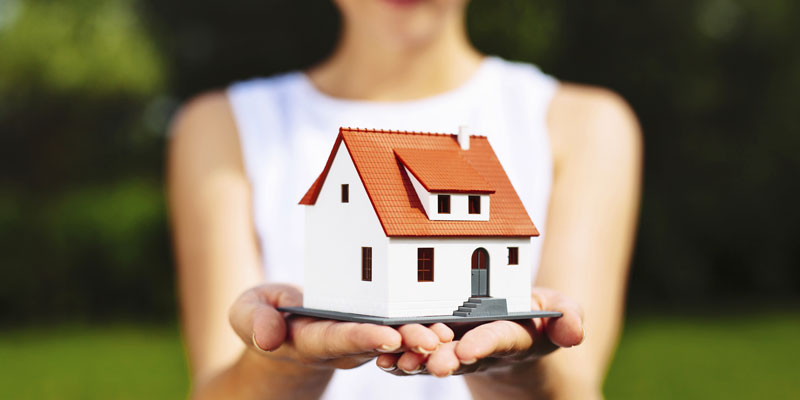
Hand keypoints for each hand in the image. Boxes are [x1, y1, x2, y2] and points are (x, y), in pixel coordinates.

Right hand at [229, 283, 452, 369]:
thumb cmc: (262, 315)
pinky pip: (397, 333)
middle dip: (404, 341)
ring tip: (447, 335)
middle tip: (433, 339)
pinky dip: (420, 331)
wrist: (279, 331)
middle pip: (374, 344)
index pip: (337, 339)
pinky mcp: (369, 331)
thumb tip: (267, 338)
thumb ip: (253, 321)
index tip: (389, 336)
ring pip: (392, 342)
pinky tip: (445, 328)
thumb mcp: (246, 312)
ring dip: (420, 340)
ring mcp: (356, 340)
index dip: (362, 338)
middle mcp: (338, 344)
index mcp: (308, 340)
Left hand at [375, 287, 583, 376]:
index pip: (498, 338)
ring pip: (434, 356)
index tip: (468, 349)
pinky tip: (381, 359)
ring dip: (415, 360)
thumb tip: (574, 331)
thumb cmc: (537, 314)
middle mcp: (482, 345)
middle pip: (461, 353)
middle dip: (445, 359)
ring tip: (397, 363)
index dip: (483, 344)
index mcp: (512, 334)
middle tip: (430, 364)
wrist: (512, 329)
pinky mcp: (437, 346)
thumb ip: (569, 317)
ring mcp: (456, 347)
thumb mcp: (560, 311)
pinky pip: (416, 354)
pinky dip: (399, 358)